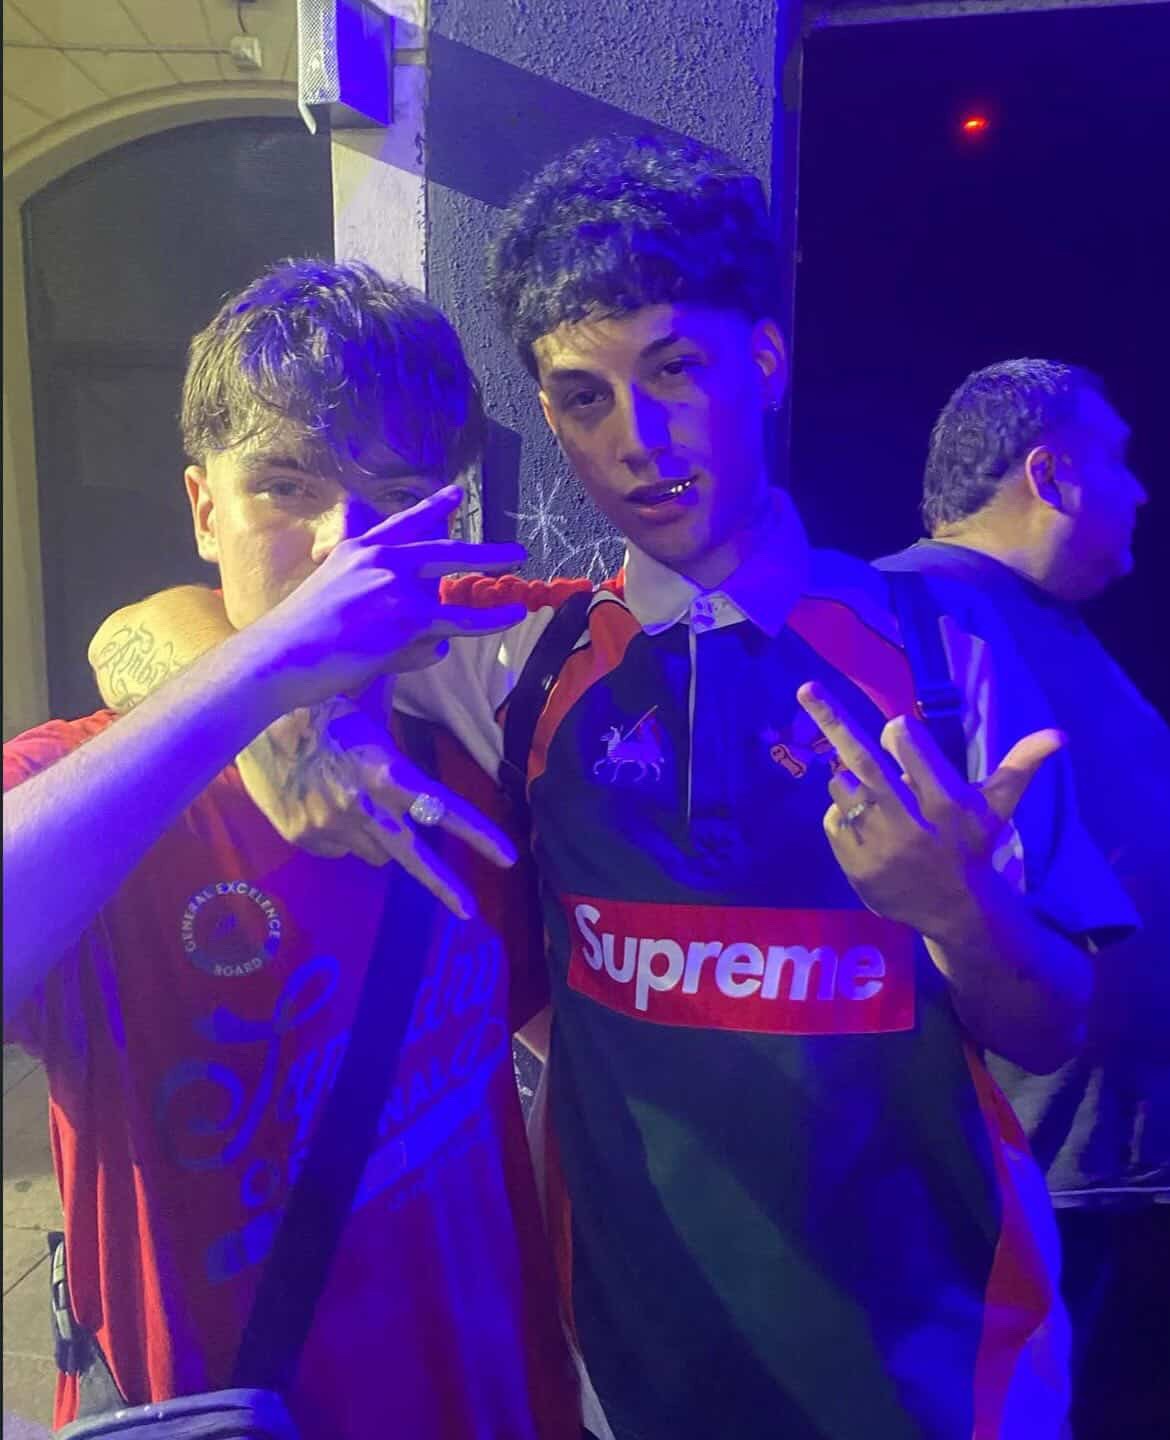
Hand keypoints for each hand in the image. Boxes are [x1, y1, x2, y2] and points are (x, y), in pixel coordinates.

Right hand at [238, 696, 515, 919]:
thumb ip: (400, 686)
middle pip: (413, 857)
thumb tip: (435, 644)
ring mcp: (331, 829)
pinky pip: (339, 848)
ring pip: (374, 850)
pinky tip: (325, 802)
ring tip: (356, 798)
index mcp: (386, 772)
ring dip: (378, 834)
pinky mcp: (304, 840)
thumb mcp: (364, 694)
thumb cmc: (313, 701)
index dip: (477, 834)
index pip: (442, 808)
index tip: (507, 856)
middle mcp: (362, 807)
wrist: (246, 720)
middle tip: (469, 910)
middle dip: (443, 886)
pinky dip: (342, 834)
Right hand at [242, 485, 526, 712]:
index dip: (431, 509)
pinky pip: (457, 619)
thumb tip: (438, 646)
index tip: (455, 494)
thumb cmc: (300, 642)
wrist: (280, 655)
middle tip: (512, 550)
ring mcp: (394, 584)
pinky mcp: (406, 615)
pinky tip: (511, 615)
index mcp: (357, 550)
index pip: (402, 523)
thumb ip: (386, 616)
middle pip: (442, 547)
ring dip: (490, 582)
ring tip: (518, 584)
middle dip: (483, 550)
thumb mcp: (335, 604)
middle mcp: (378, 559)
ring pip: (454, 582)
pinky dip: (487, 620)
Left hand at [796, 681, 1063, 942]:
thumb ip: (1020, 767)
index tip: (897, 731)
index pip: (908, 744)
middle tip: (806, 688)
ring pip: (842, 787)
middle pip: (864, 761)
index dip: (900, 733)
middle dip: (834, 721)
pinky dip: (843, 814)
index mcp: (945, 801)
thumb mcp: (998, 808)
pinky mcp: (854, 864)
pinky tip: (866, 826)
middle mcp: (910, 822)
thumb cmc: (972, 846)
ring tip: (873, 796)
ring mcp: (877, 845)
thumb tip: (1058, 734)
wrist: (954, 911)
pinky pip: (832, 819)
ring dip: (850, 781)